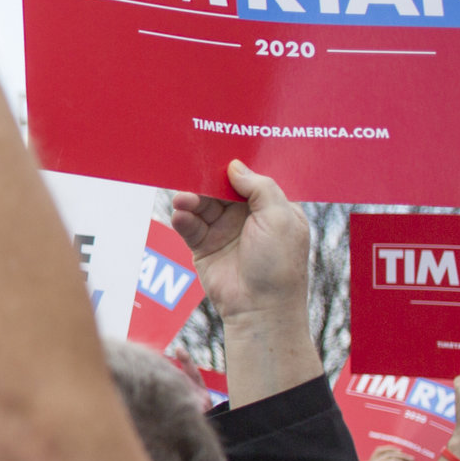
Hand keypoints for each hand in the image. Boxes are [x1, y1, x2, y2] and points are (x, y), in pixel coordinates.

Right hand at [170, 162, 309, 324]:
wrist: (260, 308)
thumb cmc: (279, 263)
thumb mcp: (279, 217)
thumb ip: (259, 187)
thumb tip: (234, 166)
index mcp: (272, 208)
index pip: (250, 180)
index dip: (234, 168)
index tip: (216, 152)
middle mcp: (247, 218)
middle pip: (220, 189)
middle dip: (206, 181)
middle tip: (191, 173)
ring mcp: (224, 232)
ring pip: (202, 205)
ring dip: (190, 199)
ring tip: (182, 200)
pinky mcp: (203, 247)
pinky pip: (189, 226)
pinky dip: (183, 218)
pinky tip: (180, 215)